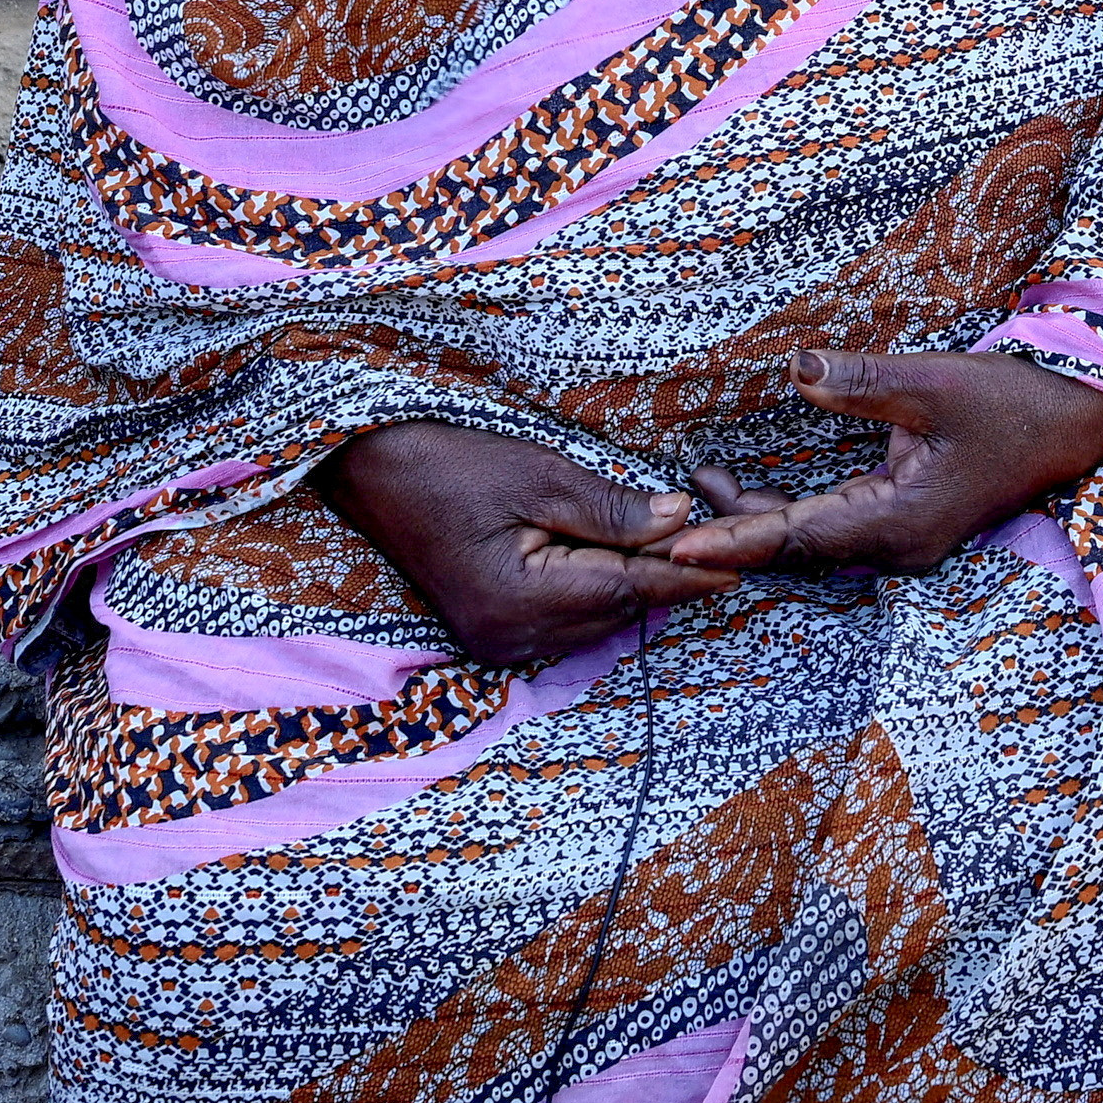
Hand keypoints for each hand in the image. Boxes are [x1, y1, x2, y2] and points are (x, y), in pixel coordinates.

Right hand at [328, 418, 750, 673]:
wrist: (365, 468)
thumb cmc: (446, 459)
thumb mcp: (537, 474)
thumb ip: (612, 508)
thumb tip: (681, 522)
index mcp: (517, 601)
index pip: (627, 591)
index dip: (685, 575)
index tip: (737, 562)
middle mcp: (507, 638)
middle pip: (616, 615)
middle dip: (666, 577)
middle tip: (719, 543)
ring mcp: (495, 643)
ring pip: (595, 622)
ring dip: (635, 586)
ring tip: (680, 547)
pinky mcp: (489, 632)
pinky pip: (566, 621)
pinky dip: (600, 592)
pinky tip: (623, 561)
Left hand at [663, 349, 1102, 577]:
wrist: (1081, 423)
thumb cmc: (1015, 403)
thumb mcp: (935, 384)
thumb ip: (861, 381)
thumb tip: (795, 368)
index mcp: (899, 524)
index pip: (796, 539)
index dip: (732, 540)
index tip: (675, 548)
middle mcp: (896, 546)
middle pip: (793, 550)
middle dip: (727, 537)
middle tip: (657, 527)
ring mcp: (903, 538)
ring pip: (809, 540)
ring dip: (753, 521)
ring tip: (691, 495)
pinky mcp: (907, 521)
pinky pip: (831, 527)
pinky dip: (785, 513)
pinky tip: (748, 491)